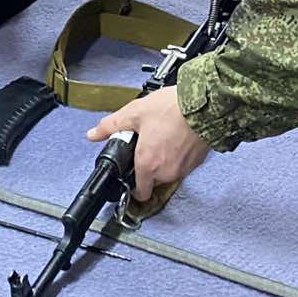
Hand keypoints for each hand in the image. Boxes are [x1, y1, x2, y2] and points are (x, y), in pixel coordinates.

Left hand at [87, 88, 209, 202]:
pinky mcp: (197, 162)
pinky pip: (183, 164)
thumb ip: (111, 126)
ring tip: (164, 136)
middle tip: (148, 143)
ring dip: (165, 160)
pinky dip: (179, 155)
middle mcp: (166, 172)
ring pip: (169, 172)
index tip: (133, 175)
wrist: (204, 104)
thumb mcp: (135, 113)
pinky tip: (177, 137)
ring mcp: (184, 169)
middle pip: (154, 179)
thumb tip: (93, 134)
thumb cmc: (171, 108)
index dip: (134, 186)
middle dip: (150, 165)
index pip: (140, 193)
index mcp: (148, 164)